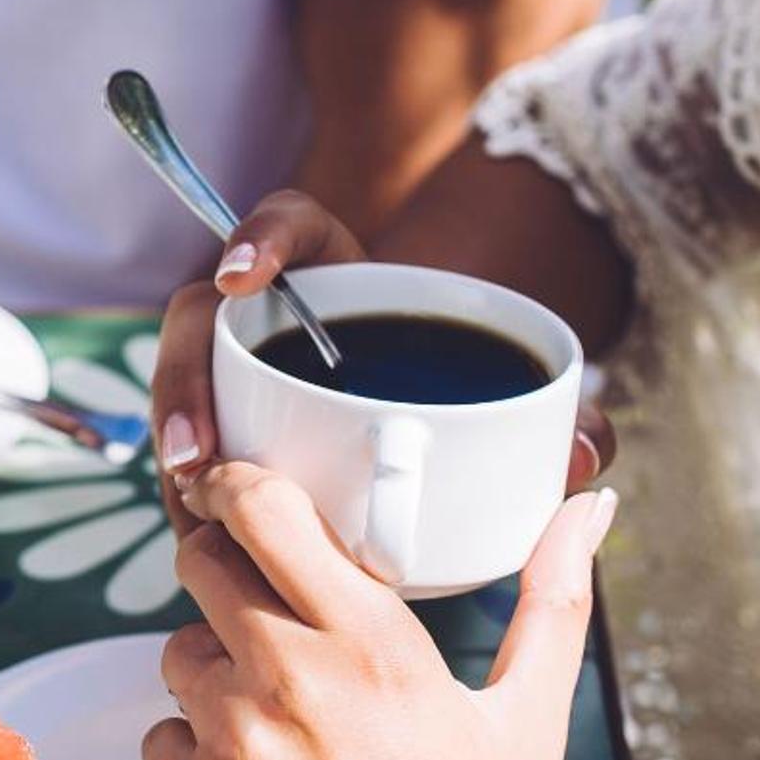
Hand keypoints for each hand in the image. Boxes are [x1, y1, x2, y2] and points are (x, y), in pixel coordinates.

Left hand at [141, 463, 617, 759]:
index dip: (235, 488)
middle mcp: (290, 679)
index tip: (235, 492)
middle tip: (263, 620)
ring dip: (214, 676)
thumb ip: (551, 598)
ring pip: (179, 656)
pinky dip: (193, 759)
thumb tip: (586, 507)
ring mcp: (228, 744)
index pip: (261, 508)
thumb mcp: (528, 724)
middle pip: (200, 564)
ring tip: (283, 739)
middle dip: (223, 576)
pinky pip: (160, 741)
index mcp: (373, 644)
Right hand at [144, 191, 611, 533]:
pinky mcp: (227, 428)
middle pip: (203, 316)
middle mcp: (274, 315)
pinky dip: (185, 489)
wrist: (446, 441)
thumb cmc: (482, 400)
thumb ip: (567, 420)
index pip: (291, 224)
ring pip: (182, 385)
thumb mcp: (528, 398)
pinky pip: (187, 447)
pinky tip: (199, 534)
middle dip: (186, 377)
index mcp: (341, 272)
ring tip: (192, 500)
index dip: (260, 236)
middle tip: (200, 447)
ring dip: (175, 439)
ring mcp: (239, 372)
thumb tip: (584, 457)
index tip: (243, 274)